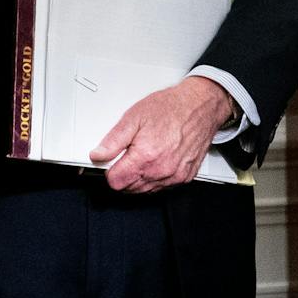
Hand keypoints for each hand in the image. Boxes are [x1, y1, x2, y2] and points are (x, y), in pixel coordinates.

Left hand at [91, 75, 233, 193]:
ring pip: (145, 190)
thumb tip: (98, 155)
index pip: (115, 182)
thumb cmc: (171, 108)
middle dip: (124, 175)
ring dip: (139, 178)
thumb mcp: (134, 117)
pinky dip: (155, 178)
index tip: (112, 162)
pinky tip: (157, 160)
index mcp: (145, 157)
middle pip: (129, 189)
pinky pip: (162, 186)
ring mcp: (174, 176)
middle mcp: (161, 171)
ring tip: (143, 155)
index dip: (109, 171)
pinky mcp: (185, 177)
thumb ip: (113, 141)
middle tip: (128, 154)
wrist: (200, 106)